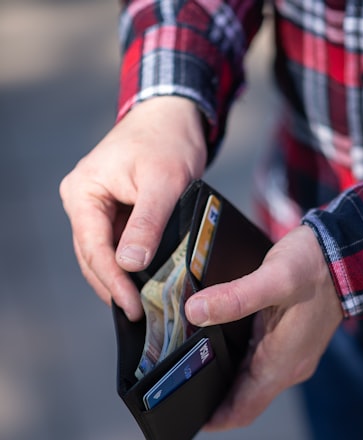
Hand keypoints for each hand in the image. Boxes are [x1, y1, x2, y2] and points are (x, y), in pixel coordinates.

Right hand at [60, 97, 206, 319]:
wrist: (173, 118)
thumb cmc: (167, 141)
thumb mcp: (163, 183)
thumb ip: (146, 223)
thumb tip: (129, 265)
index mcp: (83, 192)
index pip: (93, 247)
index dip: (112, 282)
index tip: (132, 307)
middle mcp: (84, 200)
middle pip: (92, 254)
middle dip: (113, 285)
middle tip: (137, 313)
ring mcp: (98, 205)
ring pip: (104, 251)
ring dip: (119, 277)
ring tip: (139, 303)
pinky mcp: (116, 208)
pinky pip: (117, 241)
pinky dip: (128, 262)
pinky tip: (142, 278)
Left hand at [185, 225, 342, 429]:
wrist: (343, 255)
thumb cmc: (314, 266)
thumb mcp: (274, 277)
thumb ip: (235, 297)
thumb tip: (195, 312)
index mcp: (283, 361)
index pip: (244, 409)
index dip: (214, 418)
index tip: (186, 415)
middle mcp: (288, 364)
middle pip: (245, 396)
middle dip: (213, 396)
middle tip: (181, 384)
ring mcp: (291, 352)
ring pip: (252, 379)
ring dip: (225, 379)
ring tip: (194, 367)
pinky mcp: (290, 338)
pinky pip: (260, 361)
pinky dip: (238, 361)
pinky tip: (221, 344)